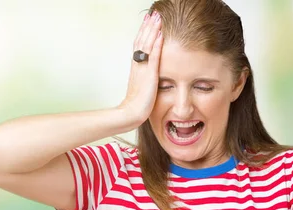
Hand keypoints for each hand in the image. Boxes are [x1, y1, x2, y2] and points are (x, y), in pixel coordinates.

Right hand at [118, 10, 163, 125]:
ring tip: (157, 17)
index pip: (140, 45)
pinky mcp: (150, 75)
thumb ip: (146, 78)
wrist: (131, 113)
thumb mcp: (143, 86)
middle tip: (153, 13)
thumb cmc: (138, 104)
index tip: (148, 21)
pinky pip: (154, 57)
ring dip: (153, 30)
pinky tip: (161, 34)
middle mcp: (138, 65)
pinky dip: (157, 44)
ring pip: (147, 44)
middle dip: (148, 26)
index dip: (144, 32)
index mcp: (137, 67)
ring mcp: (143, 69)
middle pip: (142, 40)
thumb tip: (151, 74)